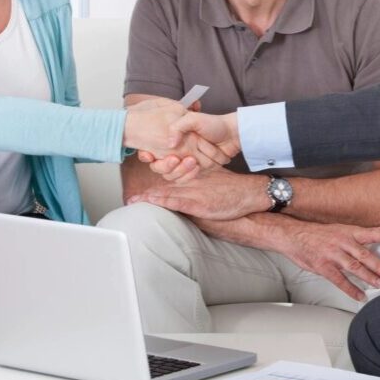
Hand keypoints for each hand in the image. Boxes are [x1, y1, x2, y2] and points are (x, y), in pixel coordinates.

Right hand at [124, 99, 230, 171]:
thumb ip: (178, 127)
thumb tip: (169, 144)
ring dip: (179, 170)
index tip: (149, 156)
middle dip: (165, 166)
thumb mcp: (194, 118)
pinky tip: (197, 166)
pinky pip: (185, 179)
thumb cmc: (213, 124)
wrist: (232, 135)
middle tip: (175, 159)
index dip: (146, 156)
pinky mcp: (194, 170)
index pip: (151, 152)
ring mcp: (184, 162)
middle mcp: (175, 152)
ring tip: (192, 161)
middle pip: (159, 167)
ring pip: (171, 175)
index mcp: (171, 139)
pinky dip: (189, 174)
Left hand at [127, 167, 268, 219]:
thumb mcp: (216, 178)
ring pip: (166, 193)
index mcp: (196, 175)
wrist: (250, 193)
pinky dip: (161, 202)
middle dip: (147, 191)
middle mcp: (192, 181)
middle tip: (130, 197)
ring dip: (149, 198)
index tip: (141, 186)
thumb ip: (203, 182)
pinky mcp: (198, 203)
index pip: (172, 176)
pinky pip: (175, 202)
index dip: (154, 181)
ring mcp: (194, 192)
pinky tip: (150, 202)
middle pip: (164, 185)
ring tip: (132, 201)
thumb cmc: (235, 188)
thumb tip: (193, 187)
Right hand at [276, 219, 379, 301]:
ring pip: (354, 268)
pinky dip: (351, 289)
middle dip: (379, 264)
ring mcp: (332, 255)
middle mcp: (341, 242)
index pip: (368, 233)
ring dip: (368, 278)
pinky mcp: (323, 267)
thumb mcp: (338, 230)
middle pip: (363, 254)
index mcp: (346, 232)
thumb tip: (377, 238)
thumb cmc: (318, 234)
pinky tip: (360, 296)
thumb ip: (356, 236)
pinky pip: (340, 280)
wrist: (293, 236)